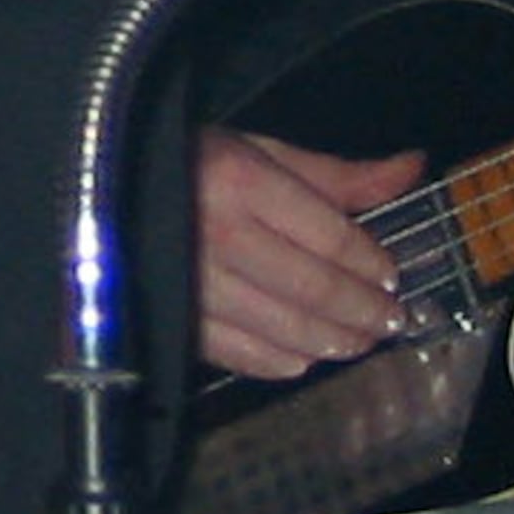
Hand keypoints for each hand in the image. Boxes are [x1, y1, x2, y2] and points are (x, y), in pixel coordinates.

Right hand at [194, 126, 424, 380]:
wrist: (102, 189)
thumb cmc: (190, 165)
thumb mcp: (260, 152)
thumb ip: (336, 174)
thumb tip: (411, 168)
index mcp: (240, 181)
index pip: (327, 236)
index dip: (369, 263)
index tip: (391, 278)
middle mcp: (216, 234)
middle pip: (311, 287)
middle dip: (361, 310)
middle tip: (390, 321)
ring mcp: (192, 282)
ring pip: (280, 326)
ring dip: (330, 340)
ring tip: (358, 342)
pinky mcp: (173, 318)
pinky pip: (237, 352)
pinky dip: (278, 361)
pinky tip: (304, 359)